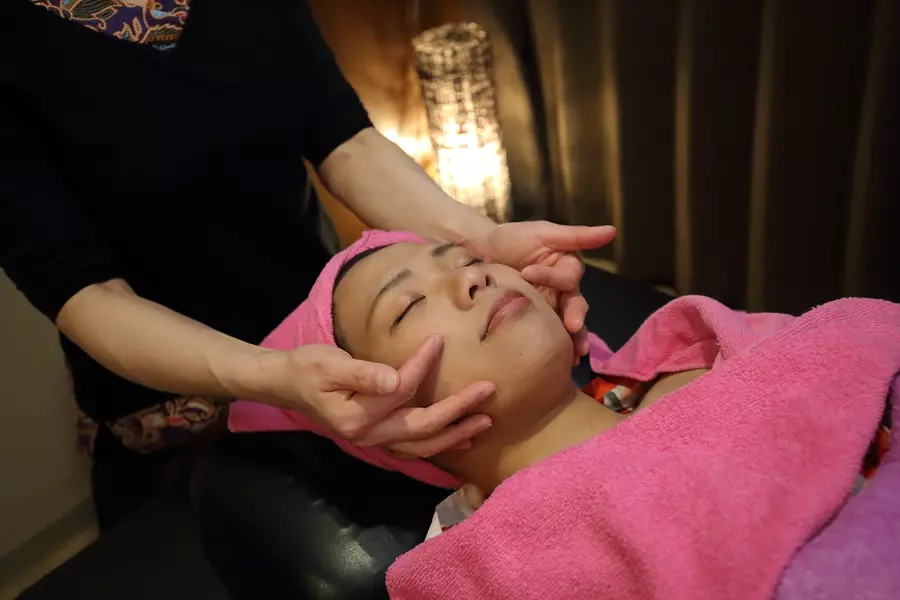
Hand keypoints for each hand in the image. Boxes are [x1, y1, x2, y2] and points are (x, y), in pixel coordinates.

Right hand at [248, 335, 493, 457]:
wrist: (287, 385)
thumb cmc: (307, 368)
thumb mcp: (330, 364)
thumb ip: (364, 373)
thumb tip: (394, 379)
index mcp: (358, 418)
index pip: (402, 391)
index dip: (422, 366)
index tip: (439, 340)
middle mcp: (369, 437)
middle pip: (422, 429)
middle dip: (458, 411)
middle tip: (488, 391)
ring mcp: (374, 442)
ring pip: (422, 445)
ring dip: (455, 435)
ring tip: (484, 422)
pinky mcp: (378, 438)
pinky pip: (414, 447)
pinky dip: (439, 443)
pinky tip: (458, 437)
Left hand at [476, 222, 615, 357]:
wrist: (481, 255)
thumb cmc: (513, 240)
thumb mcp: (543, 233)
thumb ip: (577, 236)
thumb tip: (612, 230)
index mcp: (566, 269)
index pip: (568, 276)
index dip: (552, 276)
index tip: (528, 272)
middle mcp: (563, 291)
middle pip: (576, 304)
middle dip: (576, 316)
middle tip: (572, 326)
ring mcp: (551, 309)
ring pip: (570, 324)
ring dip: (575, 337)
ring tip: (576, 353)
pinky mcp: (538, 323)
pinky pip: (553, 336)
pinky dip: (561, 348)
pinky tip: (567, 361)